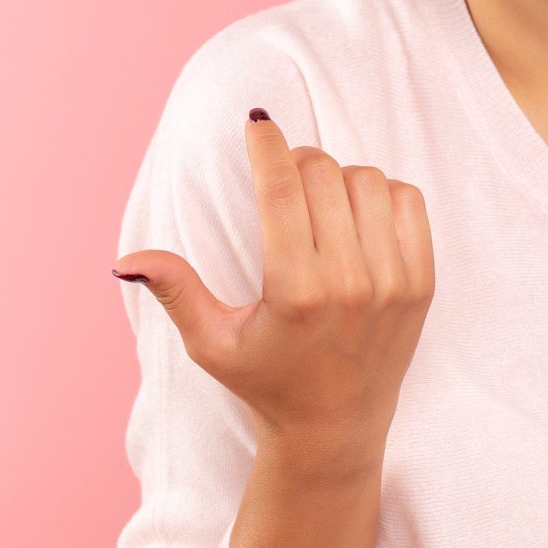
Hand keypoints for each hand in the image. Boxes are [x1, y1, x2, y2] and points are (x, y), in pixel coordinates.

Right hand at [115, 108, 435, 466]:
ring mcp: (393, 282)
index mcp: (296, 293)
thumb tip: (125, 260)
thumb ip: (175, 292)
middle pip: (324, 175)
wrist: (335, 426)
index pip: (284, 189)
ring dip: (337, 177)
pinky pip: (408, 201)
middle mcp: (350, 283)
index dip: (267, 145)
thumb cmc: (266, 382)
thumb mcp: (211, 342)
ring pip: (367, 181)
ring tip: (316, 199)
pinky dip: (380, 193)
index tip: (257, 121)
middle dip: (295, 161)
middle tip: (280, 174)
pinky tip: (355, 213)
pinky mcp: (422, 282)